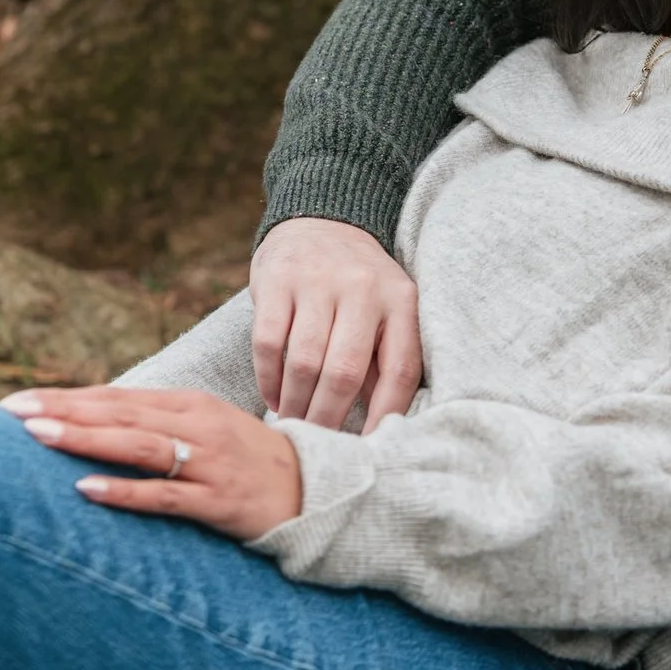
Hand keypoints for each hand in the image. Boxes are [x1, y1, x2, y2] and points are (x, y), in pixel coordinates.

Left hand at [0, 386, 301, 540]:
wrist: (315, 491)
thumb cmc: (247, 462)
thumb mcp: (205, 430)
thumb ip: (155, 425)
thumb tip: (92, 425)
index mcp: (191, 405)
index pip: (117, 397)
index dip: (66, 397)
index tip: (17, 402)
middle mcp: (198, 426)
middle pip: (120, 413)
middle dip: (63, 411)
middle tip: (11, 411)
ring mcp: (209, 463)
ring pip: (137, 446)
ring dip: (85, 439)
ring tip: (38, 436)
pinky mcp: (217, 501)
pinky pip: (163, 496)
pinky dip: (123, 491)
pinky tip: (85, 488)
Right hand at [249, 216, 421, 428]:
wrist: (321, 222)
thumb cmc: (359, 287)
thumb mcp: (388, 312)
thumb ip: (384, 361)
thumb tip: (378, 429)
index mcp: (402, 300)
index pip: (401, 369)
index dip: (385, 415)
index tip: (367, 447)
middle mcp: (364, 288)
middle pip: (345, 371)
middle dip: (328, 418)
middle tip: (316, 440)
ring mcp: (319, 281)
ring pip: (304, 362)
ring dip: (296, 403)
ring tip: (293, 423)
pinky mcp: (278, 279)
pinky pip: (268, 343)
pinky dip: (268, 379)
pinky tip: (273, 397)